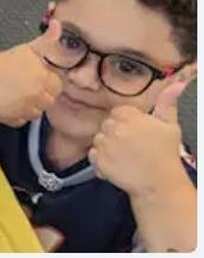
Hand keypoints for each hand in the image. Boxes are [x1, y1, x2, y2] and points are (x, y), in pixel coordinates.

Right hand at [0, 19, 62, 126]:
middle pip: (48, 101)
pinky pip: (20, 121)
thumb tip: (58, 24)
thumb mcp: (28, 48)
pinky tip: (7, 102)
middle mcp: (36, 94)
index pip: (57, 87)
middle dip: (38, 95)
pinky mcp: (12, 118)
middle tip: (24, 86)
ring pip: (35, 113)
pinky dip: (15, 115)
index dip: (47, 82)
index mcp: (43, 77)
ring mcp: (24, 108)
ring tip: (15, 94)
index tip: (36, 78)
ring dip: (28, 106)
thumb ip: (47, 40)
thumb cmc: (3, 61)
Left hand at [88, 79, 189, 196]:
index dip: (126, 123)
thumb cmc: (165, 155)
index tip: (135, 134)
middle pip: (106, 125)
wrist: (160, 185)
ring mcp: (105, 144)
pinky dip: (101, 160)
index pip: (117, 112)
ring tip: (125, 157)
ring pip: (99, 139)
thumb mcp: (170, 125)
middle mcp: (114, 127)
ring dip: (108, 147)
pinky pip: (93, 155)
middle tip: (132, 147)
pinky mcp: (99, 160)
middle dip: (116, 134)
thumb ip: (168, 102)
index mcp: (129, 115)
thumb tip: (177, 84)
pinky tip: (117, 165)